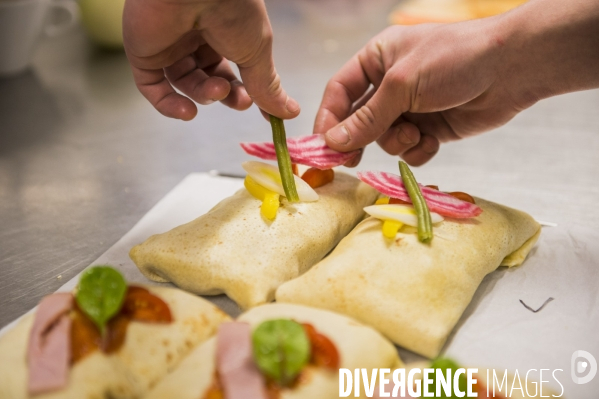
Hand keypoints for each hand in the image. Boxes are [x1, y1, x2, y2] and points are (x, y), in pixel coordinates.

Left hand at [123, 0, 299, 120]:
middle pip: (209, 78)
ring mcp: (168, 43)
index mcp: (223, 29)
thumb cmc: (233, 8)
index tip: (259, 107)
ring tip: (217, 91)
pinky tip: (188, 112)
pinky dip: (168, 105)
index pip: (233, 67)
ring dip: (203, 96)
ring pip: (185, 84)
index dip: (245, 90)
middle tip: (240, 101)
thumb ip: (268, 86)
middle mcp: (194, 36)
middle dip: (226, 95)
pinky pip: (153, 87)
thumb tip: (291, 113)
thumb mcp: (258, 51)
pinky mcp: (144, 52)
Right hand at [314, 20, 514, 166]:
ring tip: (416, 131)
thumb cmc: (455, 60)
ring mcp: (411, 108)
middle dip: (358, 139)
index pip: (339, 92)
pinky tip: (432, 140)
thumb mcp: (403, 85)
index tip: (322, 146)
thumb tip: (333, 142)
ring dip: (397, 141)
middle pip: (358, 120)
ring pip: (384, 139)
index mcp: (377, 60)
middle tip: (350, 160)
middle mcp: (390, 85)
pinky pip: (410, 149)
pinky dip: (418, 150)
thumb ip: (366, 117)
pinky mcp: (431, 128)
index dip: (328, 119)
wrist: (512, 68)